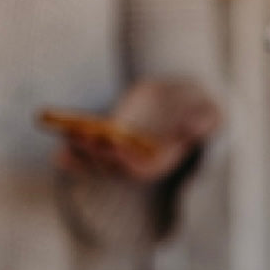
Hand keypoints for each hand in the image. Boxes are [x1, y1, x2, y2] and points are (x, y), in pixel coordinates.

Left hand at [55, 76, 220, 183]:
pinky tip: (59, 135)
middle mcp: (140, 164)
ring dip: (79, 150)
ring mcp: (124, 155)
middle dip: (94, 152)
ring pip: (97, 161)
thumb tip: (192, 130)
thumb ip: (204, 122)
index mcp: (162, 162)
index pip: (139, 168)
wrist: (186, 101)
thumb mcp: (210, 112)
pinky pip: (90, 149)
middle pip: (112, 165)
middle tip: (77, 137)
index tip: (109, 141)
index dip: (123, 157)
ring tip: (63, 134)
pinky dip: (74, 148)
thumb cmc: (200, 108)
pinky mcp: (111, 142)